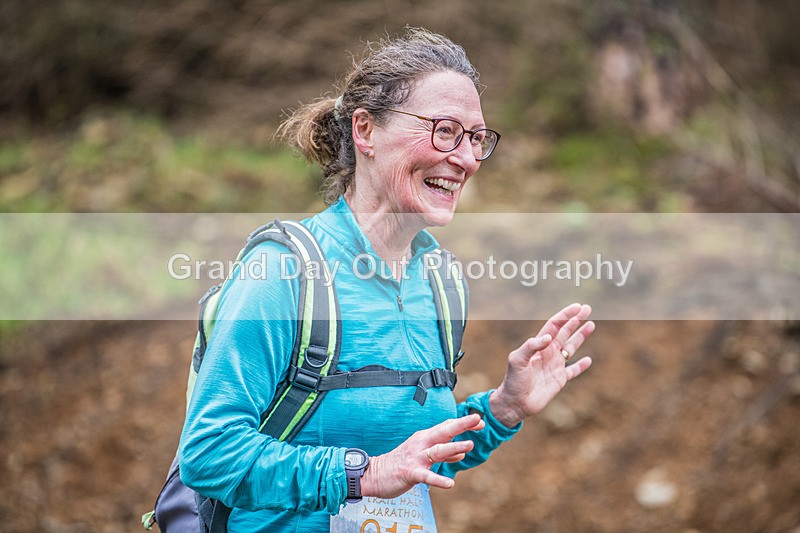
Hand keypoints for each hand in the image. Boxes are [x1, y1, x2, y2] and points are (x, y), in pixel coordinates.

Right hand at [360, 414, 484, 498]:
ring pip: (437, 451)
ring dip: (454, 447)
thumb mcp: (422, 455)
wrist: (374, 474)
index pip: (446, 427)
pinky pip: (426, 476)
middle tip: (478, 419)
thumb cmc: (400, 463)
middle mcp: (421, 444)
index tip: (479, 421)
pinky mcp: (410, 473)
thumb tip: (461, 453)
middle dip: (461, 425)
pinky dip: (438, 479)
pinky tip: (450, 484)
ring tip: (470, 445)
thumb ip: (442, 454)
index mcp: (424, 438)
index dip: (463, 423)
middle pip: (443, 432)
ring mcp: (415, 458)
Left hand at [490, 303, 594, 427]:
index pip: (554, 326)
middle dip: (575, 320)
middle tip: (587, 308)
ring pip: (571, 347)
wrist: (515, 403)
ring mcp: (555, 366)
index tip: (577, 307)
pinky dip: (581, 366)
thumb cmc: (513, 380)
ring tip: (591, 325)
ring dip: (581, 336)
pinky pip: (573, 371)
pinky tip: (588, 360)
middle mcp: (548, 353)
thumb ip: (531, 346)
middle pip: (565, 332)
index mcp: (539, 346)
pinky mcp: (559, 380)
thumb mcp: (517, 360)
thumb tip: (548, 337)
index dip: (565, 316)